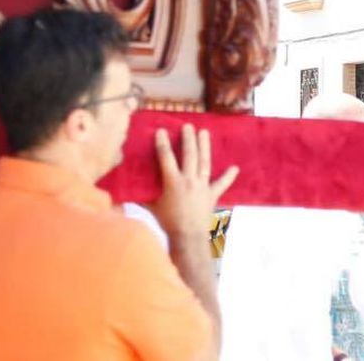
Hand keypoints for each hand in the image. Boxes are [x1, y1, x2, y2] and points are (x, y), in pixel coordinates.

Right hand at [149, 125, 238, 243]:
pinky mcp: (212, 195)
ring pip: (204, 162)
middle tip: (188, 126)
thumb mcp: (152, 207)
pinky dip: (229, 176)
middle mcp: (189, 180)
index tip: (161, 130)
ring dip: (205, 146)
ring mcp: (202, 186)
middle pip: (189, 155)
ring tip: (204, 132)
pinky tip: (235, 168)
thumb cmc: (168, 222)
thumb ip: (143, 196)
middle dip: (188, 139)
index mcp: (173, 182)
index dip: (163, 143)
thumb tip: (128, 190)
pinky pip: (222, 184)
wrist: (188, 237)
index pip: (166, 157)